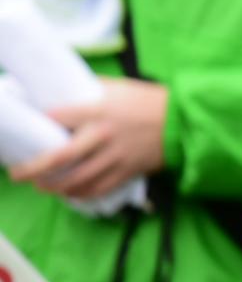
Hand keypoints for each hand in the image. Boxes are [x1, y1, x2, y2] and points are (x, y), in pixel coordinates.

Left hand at [9, 79, 168, 200]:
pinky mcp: (127, 171)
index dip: (39, 124)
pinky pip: (98, 188)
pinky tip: (69, 194)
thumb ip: (93, 90)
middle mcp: (103, 136)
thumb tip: (67, 90)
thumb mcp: (120, 88)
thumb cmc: (151, 101)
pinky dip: (80, 194)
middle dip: (33, 169)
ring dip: (53, 186)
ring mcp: (115, 157)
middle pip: (60, 158)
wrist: (184, 122)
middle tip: (17, 175)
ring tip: (41, 186)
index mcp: (98, 111)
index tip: (28, 129)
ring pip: (76, 180)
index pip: (58, 118)